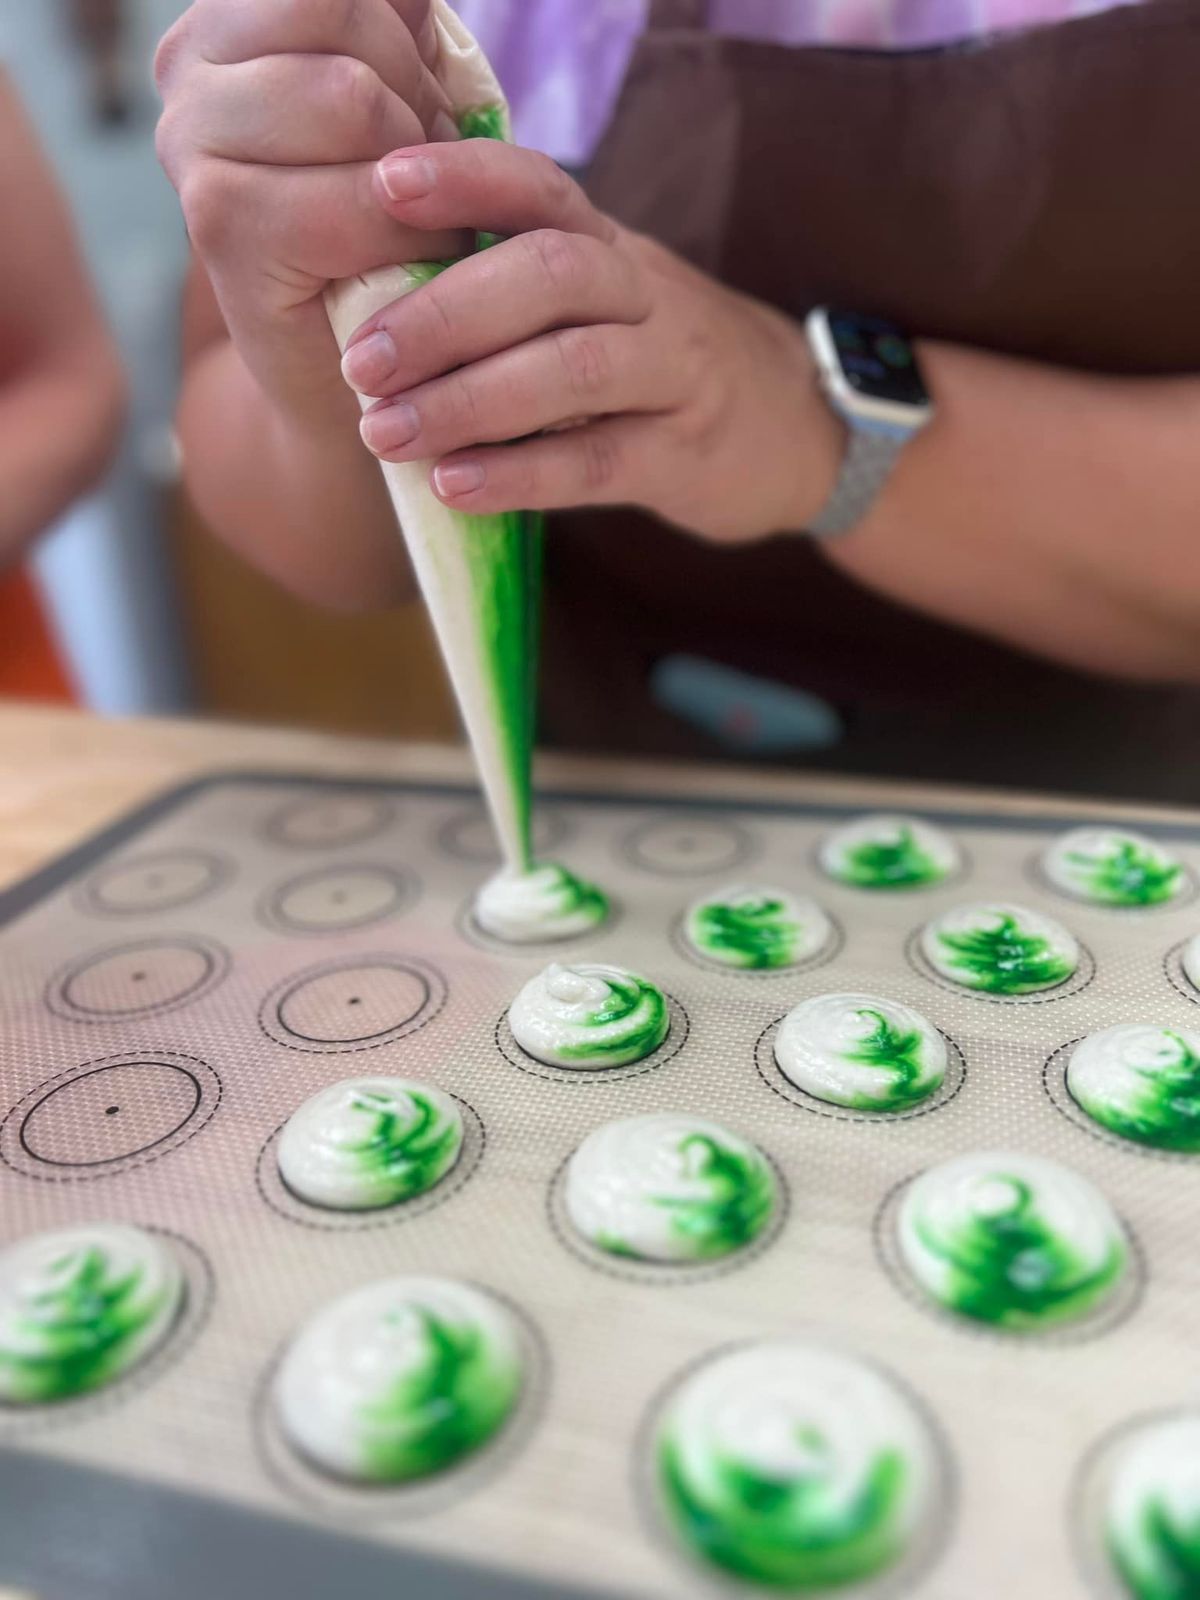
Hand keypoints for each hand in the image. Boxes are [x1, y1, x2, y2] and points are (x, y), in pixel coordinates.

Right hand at [155, 0, 465, 435]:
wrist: (361, 377)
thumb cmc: (395, 234)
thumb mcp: (407, 102)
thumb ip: (397, 33)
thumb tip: (419, 0)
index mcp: (230, 23)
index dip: (404, 42)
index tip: (414, 108)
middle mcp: (190, 67)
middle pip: (345, 23)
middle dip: (416, 104)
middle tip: (421, 181)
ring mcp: (190, 142)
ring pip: (351, 98)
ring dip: (418, 171)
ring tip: (414, 220)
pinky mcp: (221, 224)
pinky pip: (357, 196)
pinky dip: (412, 235)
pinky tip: (405, 266)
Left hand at [342, 140, 839, 541]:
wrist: (800, 429)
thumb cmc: (661, 364)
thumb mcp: (605, 301)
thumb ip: (519, 290)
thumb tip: (377, 300)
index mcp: (610, 247)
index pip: (541, 185)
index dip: (466, 176)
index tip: (386, 185)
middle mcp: (646, 295)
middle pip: (550, 273)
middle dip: (446, 314)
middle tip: (364, 362)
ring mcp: (675, 374)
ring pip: (573, 368)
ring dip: (469, 399)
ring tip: (388, 432)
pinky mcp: (686, 456)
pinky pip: (598, 460)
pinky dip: (520, 474)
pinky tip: (454, 486)